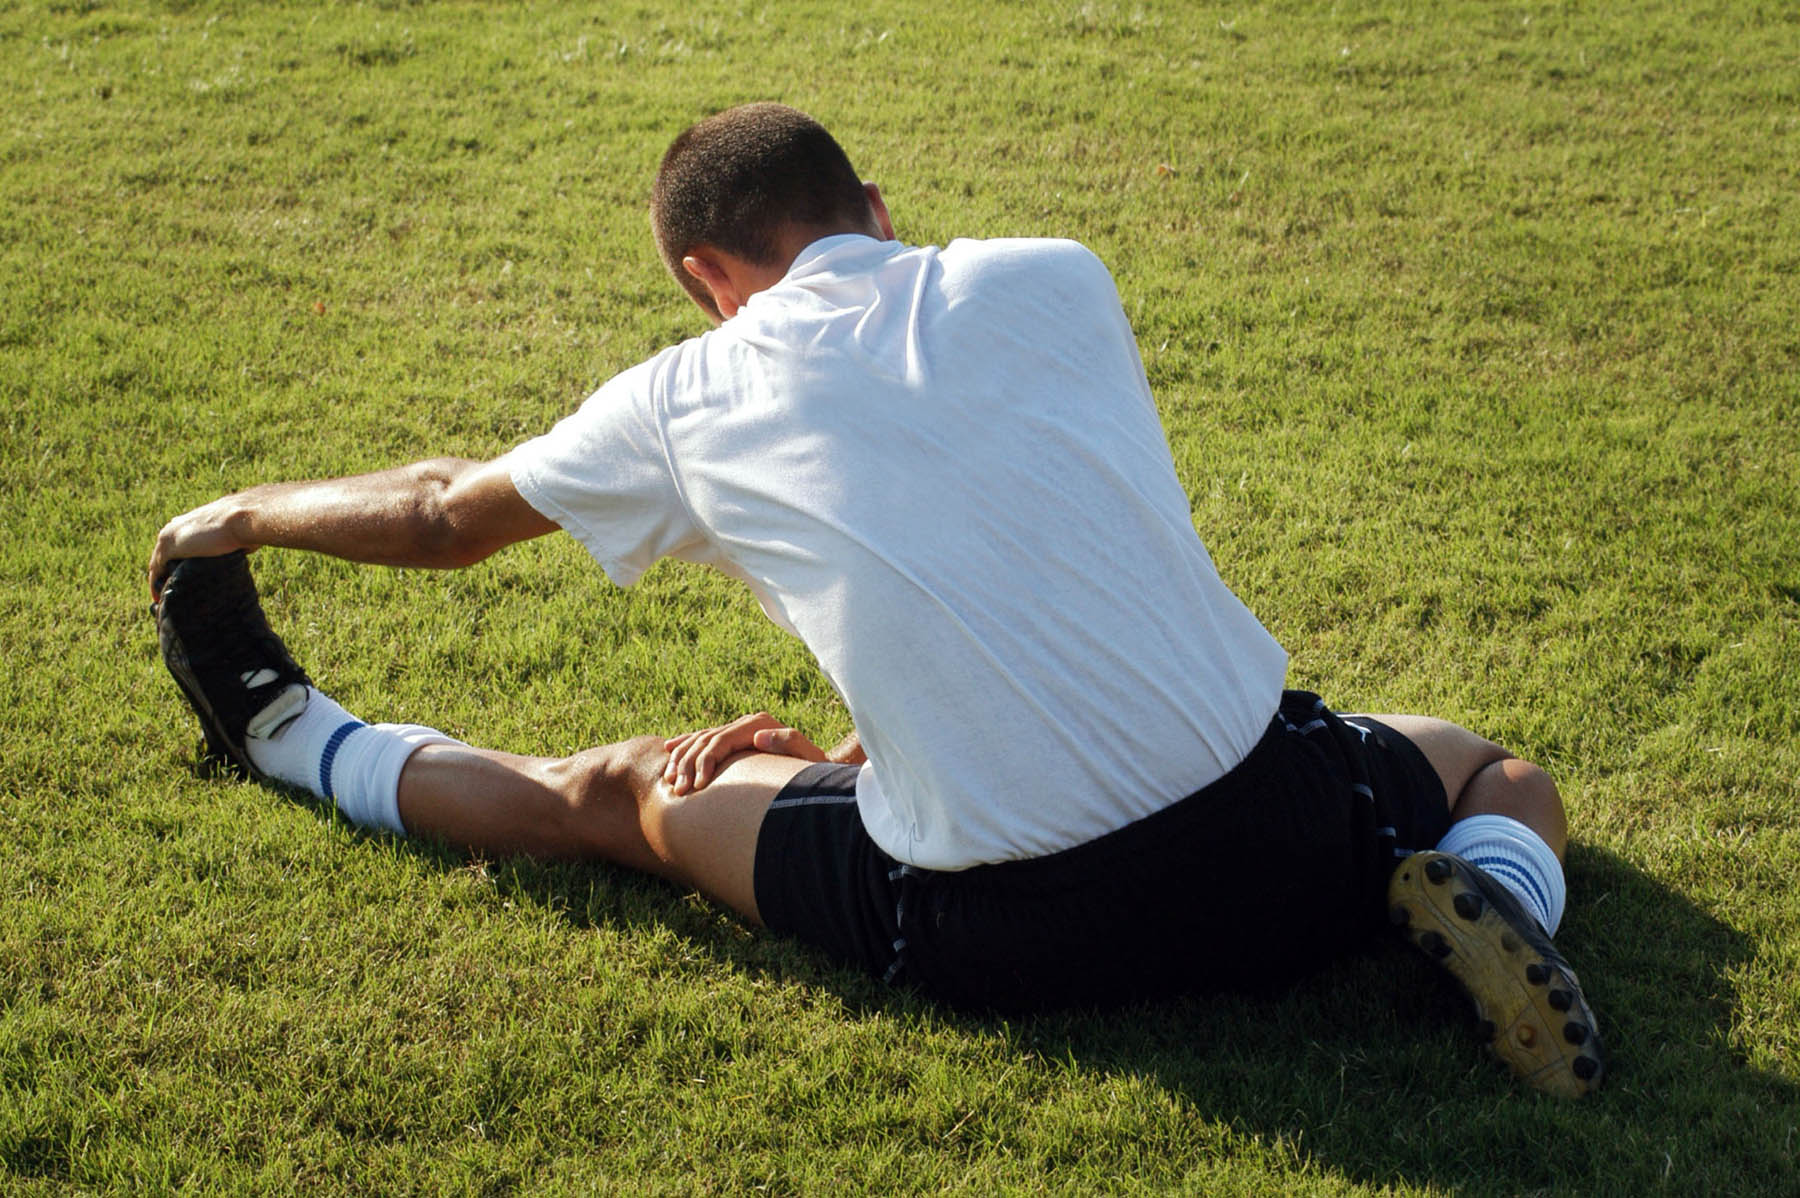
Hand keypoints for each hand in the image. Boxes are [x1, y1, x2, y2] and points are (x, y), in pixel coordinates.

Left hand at [148, 495, 253, 600]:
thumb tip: (246, 550)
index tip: (179, 576)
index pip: (177, 545)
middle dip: (164, 571)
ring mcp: (169, 536)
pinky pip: (156, 569)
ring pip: (157, 562)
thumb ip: (233, 542)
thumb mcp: (236, 533)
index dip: (176, 561)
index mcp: (189, 522)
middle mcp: (175, 527)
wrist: (241, 519)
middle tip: (169, 590)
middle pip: (163, 554)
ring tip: (162, 598)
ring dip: (158, 580)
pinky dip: (155, 583)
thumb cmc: (245, 524)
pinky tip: (159, 597)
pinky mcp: (168, 547)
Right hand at [662, 711, 826, 794]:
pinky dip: (684, 745)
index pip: (721, 739)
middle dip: (687, 765)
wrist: (819, 770)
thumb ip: (789, 742)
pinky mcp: (735, 739)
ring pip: (700, 739)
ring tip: (669, 782)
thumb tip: (759, 736)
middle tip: (678, 790)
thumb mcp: (809, 758)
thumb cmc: (815, 770)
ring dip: (681, 759)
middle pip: (706, 739)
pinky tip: (669, 751)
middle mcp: (747, 723)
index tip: (697, 786)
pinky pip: (703, 740)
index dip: (705, 761)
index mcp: (760, 724)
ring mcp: (740, 730)